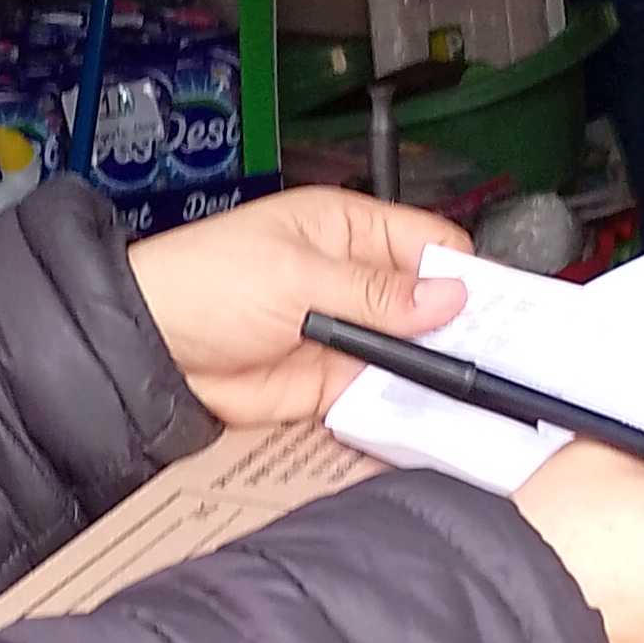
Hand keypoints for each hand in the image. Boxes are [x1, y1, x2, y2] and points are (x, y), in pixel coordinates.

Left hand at [129, 190, 469, 429]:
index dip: (462, 274)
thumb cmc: (202, 282)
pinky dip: (403, 405)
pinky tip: (426, 412)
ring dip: (433, 370)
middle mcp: (355, 280)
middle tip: (490, 354)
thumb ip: (374, 294)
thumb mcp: (296, 277)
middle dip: (457, 327)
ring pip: (413, 353)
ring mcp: (346, 333)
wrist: (151, 349)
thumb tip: (447, 296)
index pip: (430, 245)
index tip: (491, 307)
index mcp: (349, 230)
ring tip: (466, 388)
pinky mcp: (332, 382)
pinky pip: (383, 394)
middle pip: (431, 304)